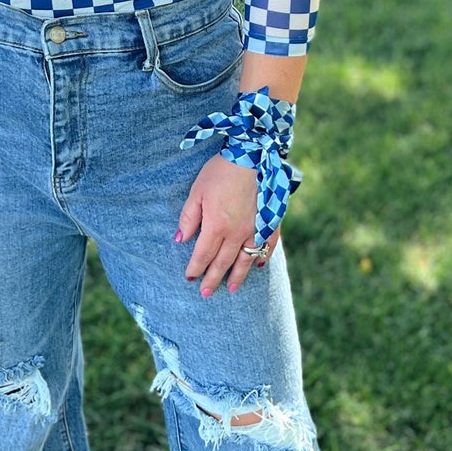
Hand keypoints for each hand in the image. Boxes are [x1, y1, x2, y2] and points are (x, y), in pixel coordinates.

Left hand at [176, 154, 281, 297]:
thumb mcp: (196, 192)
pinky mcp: (270, 222)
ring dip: (238, 276)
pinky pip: (268, 245)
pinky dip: (263, 257)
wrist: (252, 156)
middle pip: (223, 262)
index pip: (203, 255)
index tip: (189, 278)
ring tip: (231, 288)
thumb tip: (180, 240)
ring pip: (246, 259)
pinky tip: (258, 266)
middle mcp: (237, 233)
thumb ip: (188, 218)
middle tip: (206, 294)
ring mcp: (256, 229)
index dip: (195, 268)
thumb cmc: (220, 172)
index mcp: (216, 226)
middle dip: (213, 279)